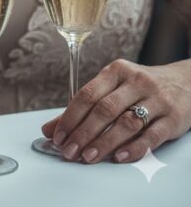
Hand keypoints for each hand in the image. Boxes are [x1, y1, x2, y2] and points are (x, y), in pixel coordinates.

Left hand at [40, 58, 190, 163]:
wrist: (187, 83)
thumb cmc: (140, 88)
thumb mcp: (113, 88)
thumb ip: (83, 108)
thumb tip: (50, 129)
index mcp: (116, 71)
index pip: (87, 94)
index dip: (70, 117)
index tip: (58, 136)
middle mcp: (136, 82)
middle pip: (104, 109)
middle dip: (83, 133)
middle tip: (69, 151)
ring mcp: (156, 99)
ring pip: (126, 123)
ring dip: (104, 143)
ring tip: (88, 157)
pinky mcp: (173, 118)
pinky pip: (151, 135)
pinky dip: (133, 148)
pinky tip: (118, 157)